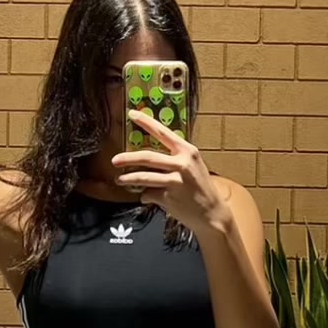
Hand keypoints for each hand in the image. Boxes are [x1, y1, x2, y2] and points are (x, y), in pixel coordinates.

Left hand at [111, 111, 230, 234]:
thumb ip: (175, 158)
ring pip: (144, 177)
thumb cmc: (201, 188)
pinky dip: (146, 196)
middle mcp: (182, 163)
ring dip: (128, 179)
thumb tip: (150, 156)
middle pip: (148, 157)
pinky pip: (150, 194)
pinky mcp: (170, 197)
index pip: (163, 132)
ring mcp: (176, 181)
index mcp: (188, 151)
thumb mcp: (193, 166)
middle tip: (115, 160)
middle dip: (128, 158)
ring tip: (120, 180)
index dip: (146, 122)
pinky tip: (148, 198)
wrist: (212, 214)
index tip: (132, 114)